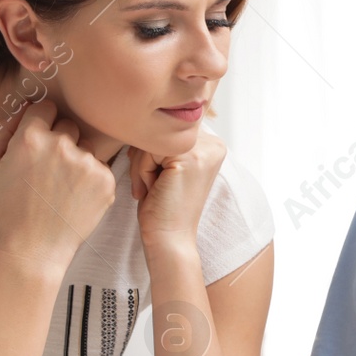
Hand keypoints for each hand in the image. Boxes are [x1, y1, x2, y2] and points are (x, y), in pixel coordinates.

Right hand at [0, 98, 117, 271]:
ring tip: (60, 186)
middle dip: (60, 139)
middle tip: (48, 169)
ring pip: (87, 146)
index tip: (39, 140)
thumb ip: (1, 130)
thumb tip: (23, 110)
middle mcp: (62, 145)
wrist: (34, 248)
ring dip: (77, 159)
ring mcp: (87, 163)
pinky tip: (73, 197)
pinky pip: (100, 167)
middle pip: (69, 125)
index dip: (41, 122)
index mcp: (31, 137)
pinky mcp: (106, 180)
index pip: (46, 107)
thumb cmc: (7, 208)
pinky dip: (90, 179)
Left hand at [128, 128, 226, 251]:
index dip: (151, 152)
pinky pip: (148, 150)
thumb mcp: (167, 166)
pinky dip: (141, 171)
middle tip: (151, 186)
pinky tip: (151, 191)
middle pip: (160, 130)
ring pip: (152, 139)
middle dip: (145, 157)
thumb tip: (144, 115)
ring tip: (151, 189)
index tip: (156, 180)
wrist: (169, 239)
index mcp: (212, 145)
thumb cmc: (162, 206)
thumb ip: (166, 140)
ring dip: (141, 166)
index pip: (168, 129)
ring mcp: (204, 151)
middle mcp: (214, 144)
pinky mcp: (188, 159)